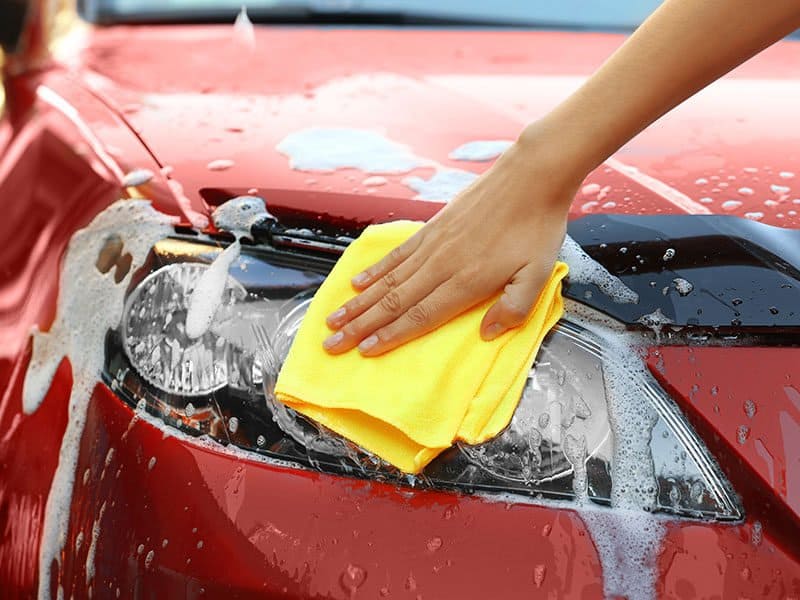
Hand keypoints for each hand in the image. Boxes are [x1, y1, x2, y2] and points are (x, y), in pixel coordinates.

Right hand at [322, 129, 581, 355]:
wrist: (530, 176)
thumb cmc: (537, 228)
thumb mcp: (539, 275)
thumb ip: (514, 308)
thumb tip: (487, 335)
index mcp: (466, 282)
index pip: (420, 316)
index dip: (391, 336)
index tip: (364, 351)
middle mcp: (441, 265)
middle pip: (393, 302)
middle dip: (360, 326)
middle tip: (332, 343)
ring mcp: (432, 245)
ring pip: (387, 280)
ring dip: (358, 302)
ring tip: (334, 317)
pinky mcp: (431, 227)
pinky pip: (396, 254)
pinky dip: (374, 270)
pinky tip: (357, 281)